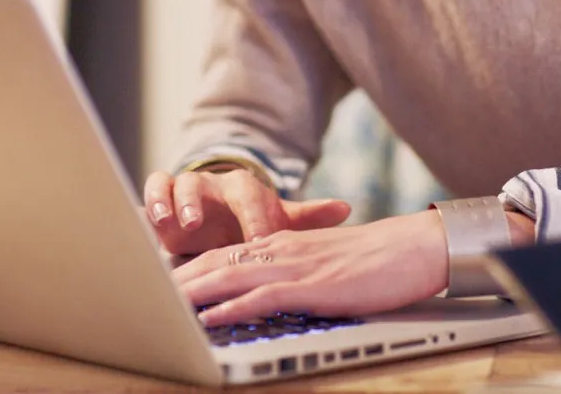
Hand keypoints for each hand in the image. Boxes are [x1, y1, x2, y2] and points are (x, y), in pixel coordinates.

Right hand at [143, 167, 351, 255]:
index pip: (249, 195)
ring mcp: (183, 191)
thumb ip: (309, 216)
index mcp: (243, 188)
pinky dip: (150, 203)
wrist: (219, 213)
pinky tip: (151, 223)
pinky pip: (152, 192)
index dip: (252, 217)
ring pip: (175, 185)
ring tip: (171, 222)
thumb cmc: (251, 220)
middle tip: (198, 223)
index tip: (257, 240)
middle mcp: (212, 185)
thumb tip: (345, 208)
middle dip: (200, 203)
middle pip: (205, 184)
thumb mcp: (279, 219)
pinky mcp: (161, 200)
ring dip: (171, 202)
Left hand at [174, 209, 449, 326]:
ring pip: (230, 276)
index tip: (162, 281)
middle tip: (146, 292)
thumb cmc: (376, 260)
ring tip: (162, 305)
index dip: (191, 268)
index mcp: (283, 243)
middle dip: (179, 279)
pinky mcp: (310, 286)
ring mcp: (294, 267)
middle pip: (216, 262)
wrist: (414, 247)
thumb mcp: (325, 261)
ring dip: (193, 292)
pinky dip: (231, 307)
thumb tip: (272, 290)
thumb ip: (296, 270)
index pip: (225, 253)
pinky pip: (261, 297)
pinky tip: (210, 318)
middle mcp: (281, 249)